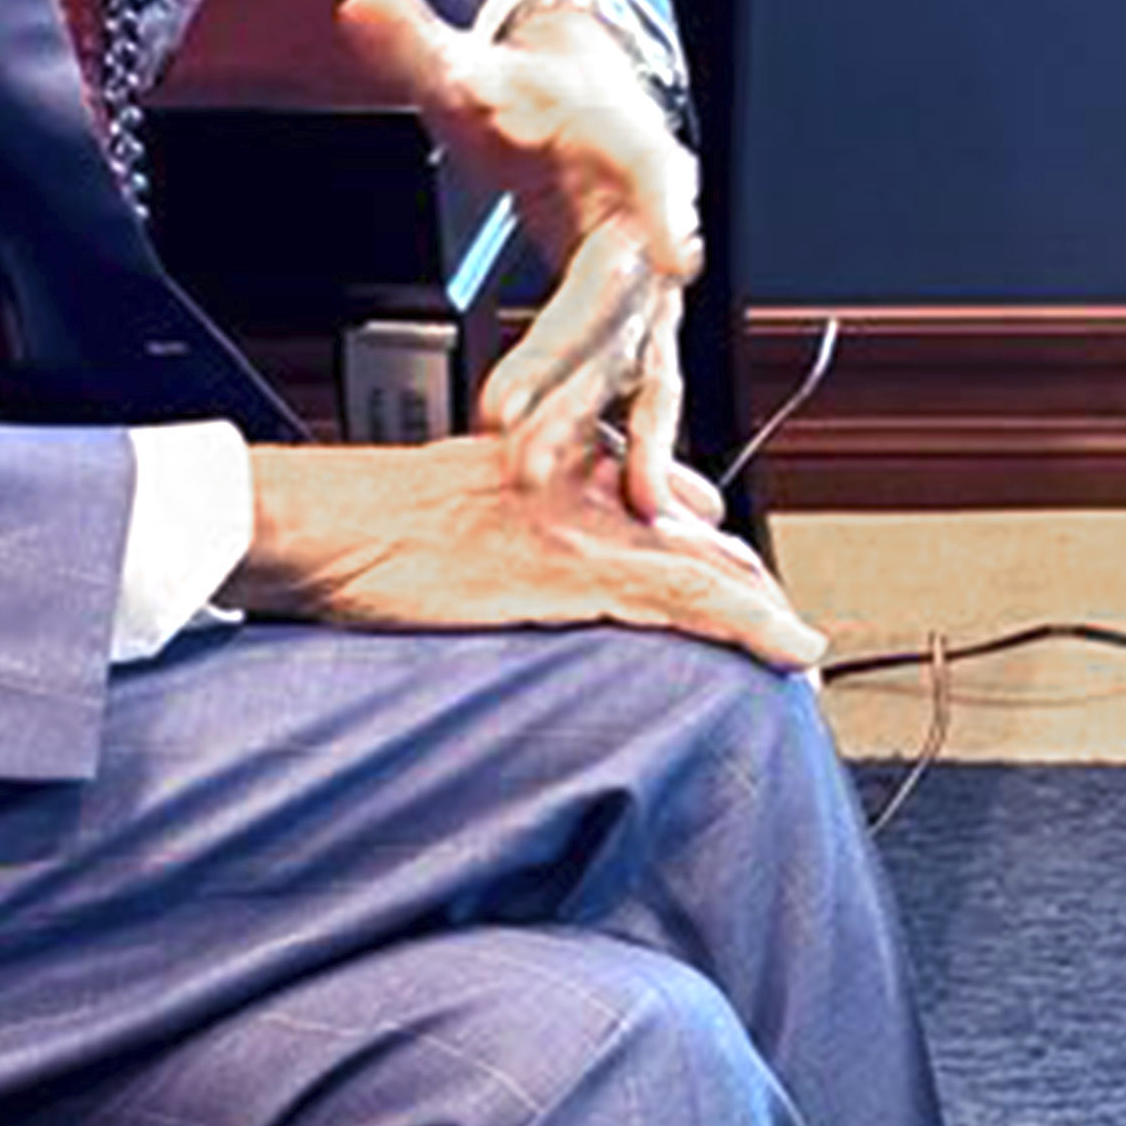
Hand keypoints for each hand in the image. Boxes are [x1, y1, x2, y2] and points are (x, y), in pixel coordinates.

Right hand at [238, 432, 823, 670]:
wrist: (317, 523)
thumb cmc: (366, 526)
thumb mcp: (459, 507)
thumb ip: (519, 525)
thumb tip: (540, 569)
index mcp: (563, 459)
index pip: (669, 504)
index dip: (715, 554)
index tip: (743, 593)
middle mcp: (592, 481)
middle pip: (705, 535)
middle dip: (751, 589)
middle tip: (788, 643)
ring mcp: (589, 525)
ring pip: (715, 568)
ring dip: (771, 620)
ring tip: (807, 667)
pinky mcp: (577, 572)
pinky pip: (692, 599)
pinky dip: (755, 627)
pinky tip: (794, 653)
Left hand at [331, 0, 696, 513]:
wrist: (584, 114)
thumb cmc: (537, 96)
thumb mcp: (477, 66)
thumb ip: (424, 47)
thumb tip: (367, 7)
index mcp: (628, 152)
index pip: (651, 175)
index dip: (667, 212)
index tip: (677, 253)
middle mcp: (657, 227)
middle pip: (621, 299)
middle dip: (573, 366)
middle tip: (516, 421)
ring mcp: (650, 287)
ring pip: (631, 361)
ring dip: (605, 426)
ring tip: (577, 486)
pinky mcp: (635, 328)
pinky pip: (641, 392)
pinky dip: (645, 446)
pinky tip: (648, 506)